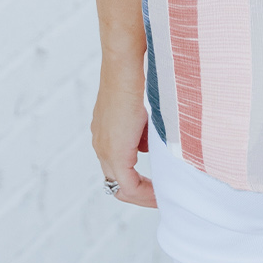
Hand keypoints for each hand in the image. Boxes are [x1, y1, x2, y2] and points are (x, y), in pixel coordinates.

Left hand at [91, 56, 156, 207]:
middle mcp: (101, 145)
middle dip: (139, 194)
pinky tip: (159, 194)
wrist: (125, 65)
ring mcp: (105, 149)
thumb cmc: (136, 77)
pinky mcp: (115, 151)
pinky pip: (127, 184)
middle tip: (160, 197)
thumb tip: (146, 147)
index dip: (136, 181)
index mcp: (104, 135)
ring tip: (161, 198)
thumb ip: (140, 130)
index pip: (116, 168)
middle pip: (116, 184)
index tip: (156, 185)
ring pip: (120, 186)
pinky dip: (143, 192)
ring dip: (142, 194)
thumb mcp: (139, 109)